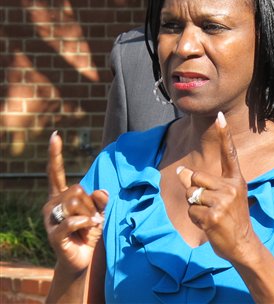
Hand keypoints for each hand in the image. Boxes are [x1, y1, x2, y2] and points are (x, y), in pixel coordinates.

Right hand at [43, 131, 108, 272]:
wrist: (83, 258)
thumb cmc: (90, 231)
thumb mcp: (100, 211)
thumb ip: (101, 198)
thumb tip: (100, 191)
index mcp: (60, 195)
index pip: (55, 172)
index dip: (55, 154)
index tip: (55, 135)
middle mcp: (52, 204)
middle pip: (76, 190)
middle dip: (91, 203)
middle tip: (94, 217)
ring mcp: (51, 220)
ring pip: (75, 204)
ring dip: (91, 214)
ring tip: (92, 225)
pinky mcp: (54, 235)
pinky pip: (73, 221)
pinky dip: (87, 223)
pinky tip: (92, 228)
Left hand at [177, 112, 258, 262]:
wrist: (243, 244)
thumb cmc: (232, 218)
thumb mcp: (223, 197)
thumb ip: (203, 183)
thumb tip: (180, 171)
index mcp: (236, 180)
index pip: (228, 154)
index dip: (224, 135)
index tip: (219, 116)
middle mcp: (231, 187)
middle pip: (197, 177)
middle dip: (195, 190)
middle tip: (210, 205)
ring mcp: (223, 202)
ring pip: (191, 194)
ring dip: (194, 206)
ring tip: (210, 215)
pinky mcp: (213, 216)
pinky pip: (191, 210)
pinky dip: (195, 218)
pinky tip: (208, 224)